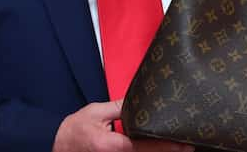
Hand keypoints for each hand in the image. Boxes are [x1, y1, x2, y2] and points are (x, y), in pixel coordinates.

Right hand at [52, 100, 193, 151]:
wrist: (58, 145)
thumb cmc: (75, 129)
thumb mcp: (96, 112)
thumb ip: (119, 107)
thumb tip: (139, 99)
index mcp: (113, 146)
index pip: (145, 146)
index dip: (166, 146)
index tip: (184, 144)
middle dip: (167, 149)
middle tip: (188, 143)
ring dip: (158, 150)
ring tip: (177, 144)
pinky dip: (147, 150)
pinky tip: (157, 146)